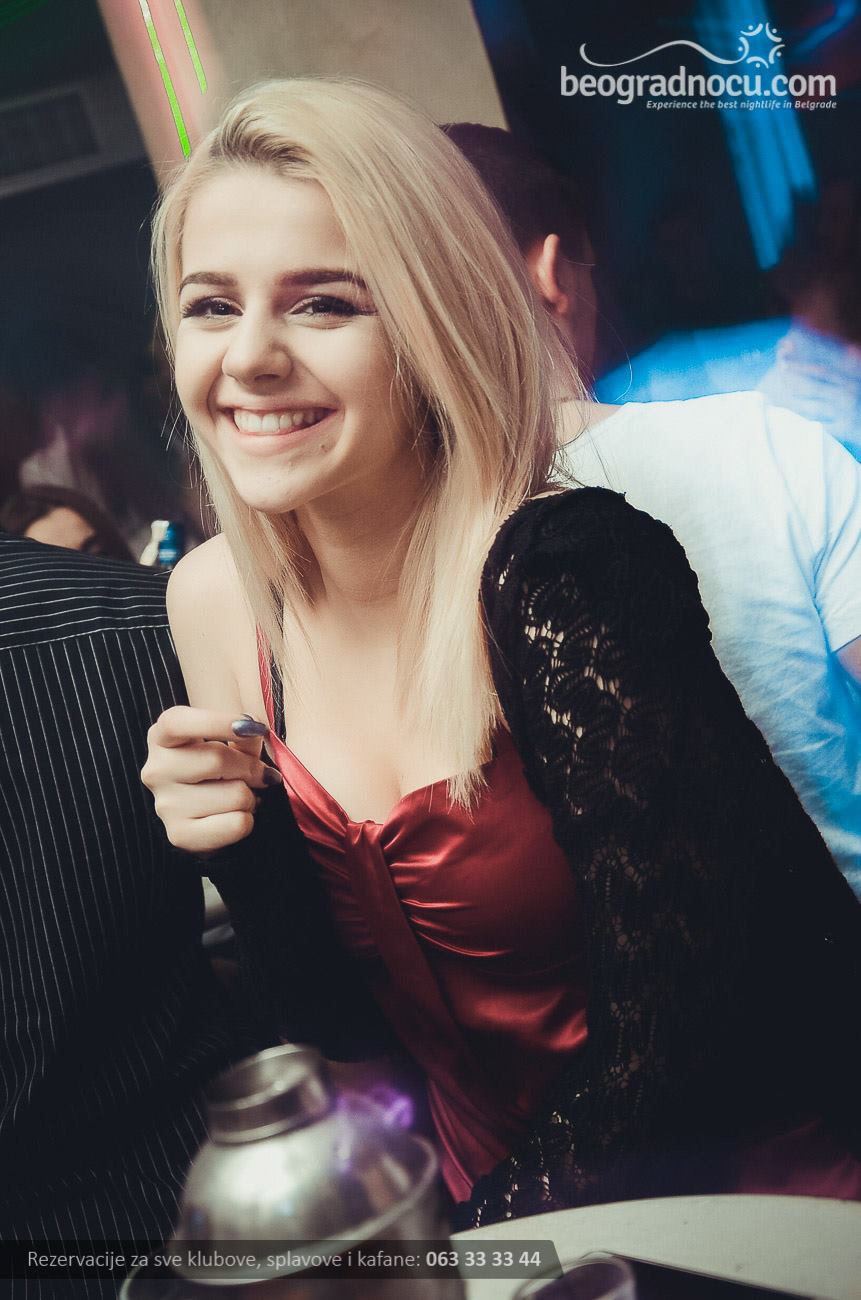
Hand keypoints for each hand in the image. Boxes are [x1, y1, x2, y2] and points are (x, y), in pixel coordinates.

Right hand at [141, 706, 280, 852]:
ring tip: (239, 796)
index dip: (217, 722)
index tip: (251, 727)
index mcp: (161, 737)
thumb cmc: (218, 768)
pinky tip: (234, 814)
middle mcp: (156, 770)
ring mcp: (165, 805)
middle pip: (217, 760)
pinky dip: (248, 819)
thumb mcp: (230, 742)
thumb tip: (254, 731)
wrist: (205, 815)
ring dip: (250, 796)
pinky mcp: (180, 835)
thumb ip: (244, 735)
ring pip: (236, 795)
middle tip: (258, 773)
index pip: (177, 723)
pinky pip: (237, 824)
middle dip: (250, 766)